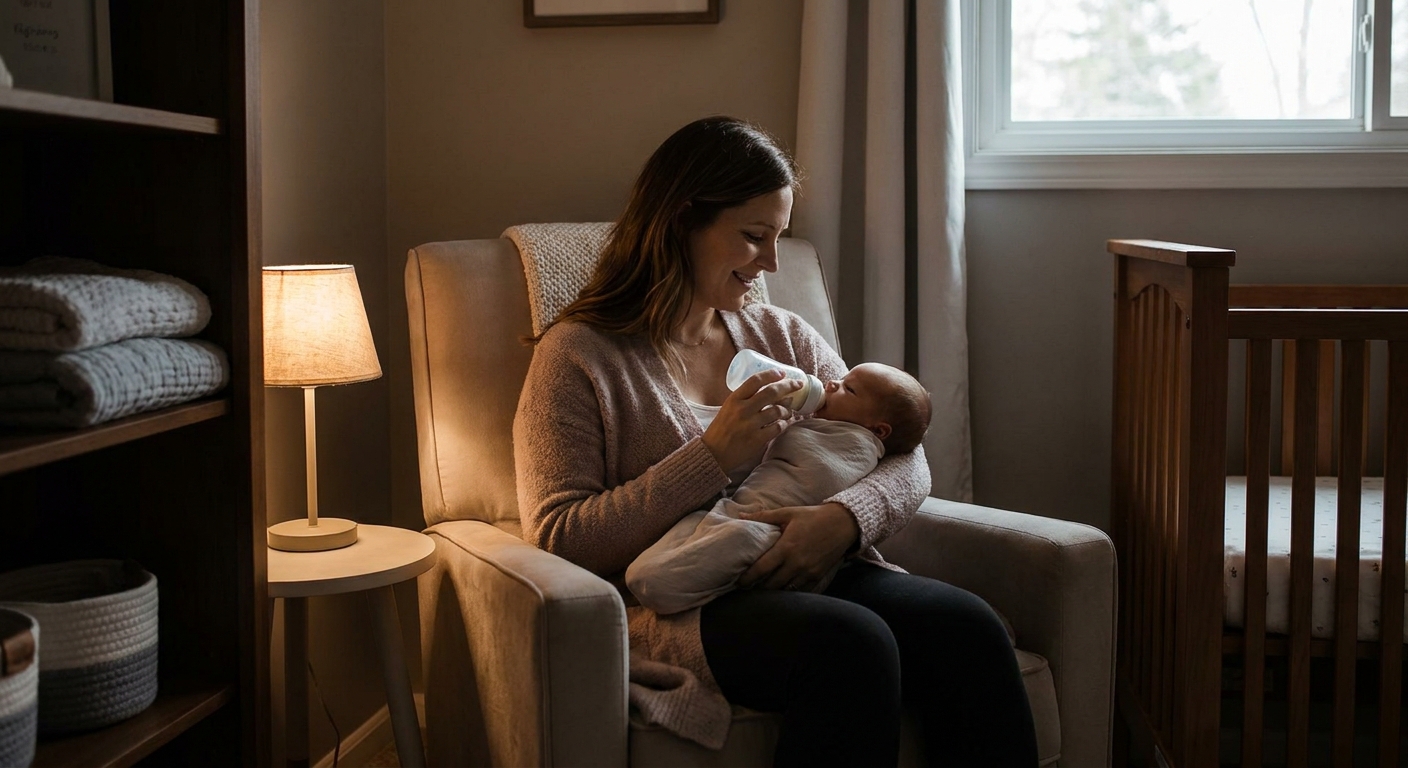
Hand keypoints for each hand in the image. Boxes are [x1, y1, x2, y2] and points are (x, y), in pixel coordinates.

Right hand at [701, 370, 802, 473]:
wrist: (714, 453)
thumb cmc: (721, 429)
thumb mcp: (728, 408)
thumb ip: (745, 399)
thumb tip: (770, 390)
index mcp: (734, 399)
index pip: (755, 380)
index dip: (771, 374)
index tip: (782, 373)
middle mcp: (743, 410)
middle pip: (771, 392)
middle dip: (789, 386)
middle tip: (798, 384)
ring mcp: (750, 425)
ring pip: (778, 410)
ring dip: (787, 408)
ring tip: (788, 409)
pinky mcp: (757, 440)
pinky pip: (778, 428)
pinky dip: (783, 424)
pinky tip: (783, 422)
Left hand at [737, 503, 859, 590]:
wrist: (843, 524)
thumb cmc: (813, 517)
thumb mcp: (788, 513)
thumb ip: (764, 516)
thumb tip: (741, 515)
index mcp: (786, 547)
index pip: (761, 569)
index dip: (748, 578)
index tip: (738, 582)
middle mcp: (796, 563)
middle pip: (771, 584)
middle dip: (757, 587)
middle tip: (748, 587)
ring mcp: (807, 572)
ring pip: (785, 590)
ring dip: (773, 590)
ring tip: (762, 588)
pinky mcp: (817, 577)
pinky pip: (799, 591)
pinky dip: (789, 591)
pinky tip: (781, 588)